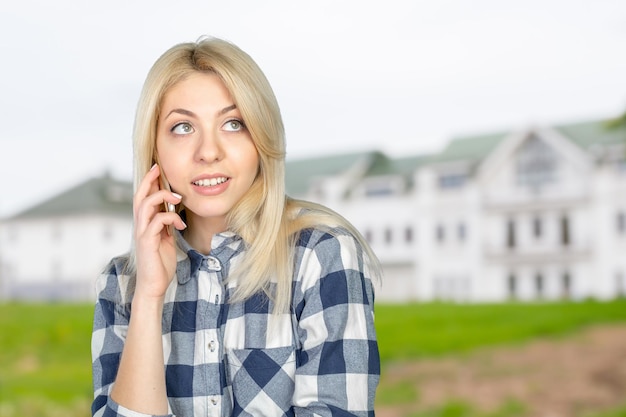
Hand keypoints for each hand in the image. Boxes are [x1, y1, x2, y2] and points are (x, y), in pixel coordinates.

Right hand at [133, 164, 186, 299]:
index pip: (143, 198)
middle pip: (139, 197)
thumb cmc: (160, 263)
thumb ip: (166, 224)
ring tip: (177, 198)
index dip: (149, 183)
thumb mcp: (166, 239)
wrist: (154, 285)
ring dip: (162, 197)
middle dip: (149, 181)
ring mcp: (142, 233)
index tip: (157, 169)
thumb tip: (172, 211)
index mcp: (145, 224)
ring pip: (145, 206)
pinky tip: (180, 224)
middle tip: (158, 169)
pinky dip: (170, 217)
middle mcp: (140, 226)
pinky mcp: (147, 242)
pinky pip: (156, 222)